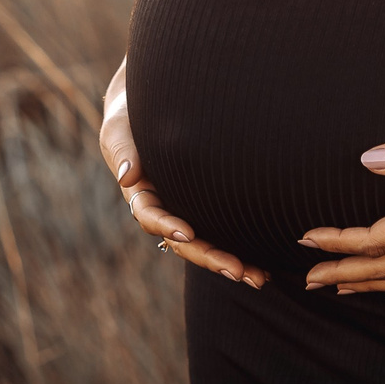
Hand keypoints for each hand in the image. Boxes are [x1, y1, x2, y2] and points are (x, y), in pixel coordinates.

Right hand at [101, 61, 267, 290]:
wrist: (153, 106)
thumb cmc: (132, 115)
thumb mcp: (120, 128)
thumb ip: (124, 150)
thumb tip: (128, 177)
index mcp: (140, 194)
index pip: (149, 216)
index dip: (165, 225)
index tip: (186, 232)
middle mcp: (164, 210)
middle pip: (184, 242)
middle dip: (209, 257)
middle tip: (237, 271)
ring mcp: (186, 212)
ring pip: (206, 245)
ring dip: (229, 263)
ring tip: (259, 278)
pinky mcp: (206, 209)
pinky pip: (221, 234)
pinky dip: (241, 250)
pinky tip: (265, 265)